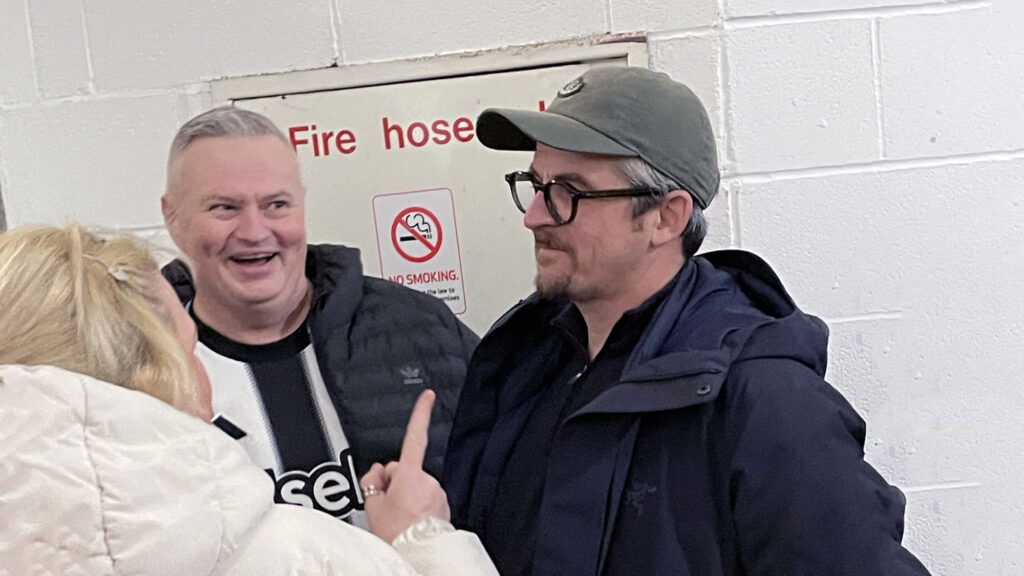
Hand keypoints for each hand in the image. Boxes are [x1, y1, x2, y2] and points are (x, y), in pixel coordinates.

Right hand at [361, 390, 450, 542]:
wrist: (420, 555)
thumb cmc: (398, 534)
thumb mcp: (372, 506)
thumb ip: (373, 481)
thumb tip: (378, 472)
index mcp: (410, 474)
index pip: (414, 437)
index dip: (420, 413)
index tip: (428, 395)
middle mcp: (428, 480)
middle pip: (405, 471)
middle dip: (394, 481)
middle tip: (384, 503)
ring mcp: (437, 494)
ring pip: (415, 487)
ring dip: (405, 495)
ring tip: (397, 517)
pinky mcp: (442, 506)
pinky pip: (425, 499)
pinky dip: (416, 506)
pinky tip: (408, 520)